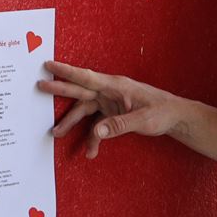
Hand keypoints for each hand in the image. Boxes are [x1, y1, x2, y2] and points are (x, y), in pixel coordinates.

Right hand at [37, 59, 186, 157]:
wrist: (177, 117)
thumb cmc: (163, 112)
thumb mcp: (143, 120)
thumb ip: (118, 125)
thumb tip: (97, 132)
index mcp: (116, 86)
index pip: (87, 77)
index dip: (67, 71)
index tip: (49, 65)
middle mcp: (110, 92)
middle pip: (81, 90)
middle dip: (60, 89)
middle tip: (40, 86)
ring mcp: (111, 102)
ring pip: (85, 110)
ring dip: (72, 122)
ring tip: (57, 134)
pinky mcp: (114, 113)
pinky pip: (97, 125)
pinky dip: (93, 137)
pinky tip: (91, 151)